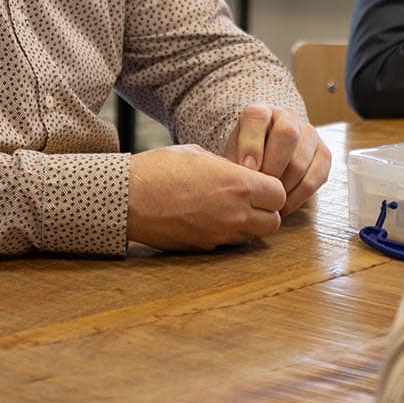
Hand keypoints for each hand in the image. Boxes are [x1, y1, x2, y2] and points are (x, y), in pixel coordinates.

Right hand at [127, 145, 285, 250]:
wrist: (125, 198)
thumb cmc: (159, 169)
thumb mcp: (198, 154)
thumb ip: (227, 167)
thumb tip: (241, 175)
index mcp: (237, 184)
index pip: (279, 194)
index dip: (272, 188)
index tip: (260, 183)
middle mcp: (234, 214)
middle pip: (273, 223)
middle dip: (267, 212)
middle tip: (252, 200)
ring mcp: (218, 235)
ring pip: (252, 238)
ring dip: (248, 226)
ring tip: (229, 209)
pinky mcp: (202, 248)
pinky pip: (227, 245)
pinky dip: (226, 235)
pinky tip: (209, 219)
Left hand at [225, 104, 331, 214]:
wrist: (267, 158)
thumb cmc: (246, 157)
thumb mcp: (234, 154)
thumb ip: (236, 163)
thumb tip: (246, 180)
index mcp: (262, 111)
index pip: (257, 117)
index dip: (251, 144)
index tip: (247, 169)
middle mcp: (288, 117)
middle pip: (287, 134)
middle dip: (272, 167)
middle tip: (261, 189)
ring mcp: (309, 134)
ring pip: (300, 160)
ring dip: (284, 186)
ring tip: (269, 201)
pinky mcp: (324, 154)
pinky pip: (315, 177)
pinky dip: (298, 196)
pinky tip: (284, 204)